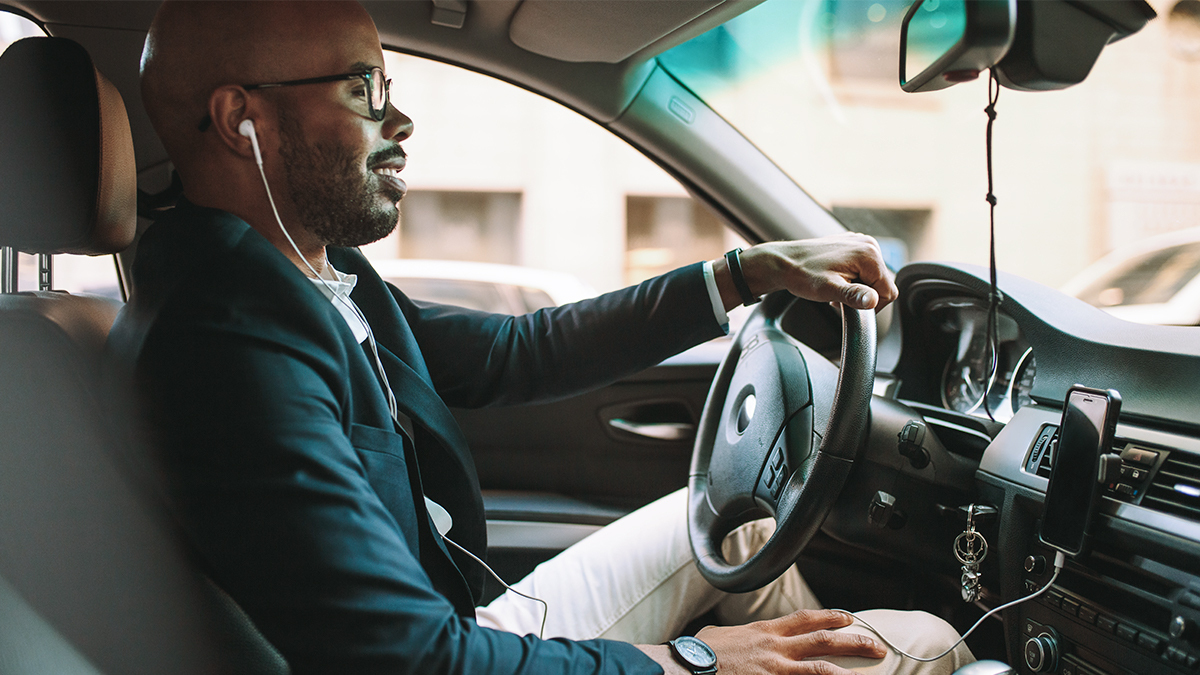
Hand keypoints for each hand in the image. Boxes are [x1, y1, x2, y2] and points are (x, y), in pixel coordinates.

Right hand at [642, 609, 886, 674]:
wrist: (690, 667)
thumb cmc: (701, 653)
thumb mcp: (723, 635)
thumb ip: (740, 635)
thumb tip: (738, 637)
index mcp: (765, 630)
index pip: (806, 619)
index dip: (831, 617)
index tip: (849, 619)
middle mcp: (776, 647)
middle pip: (823, 640)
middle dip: (854, 643)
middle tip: (877, 647)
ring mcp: (776, 669)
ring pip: (821, 668)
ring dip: (847, 671)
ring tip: (870, 673)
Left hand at [715, 234, 897, 311]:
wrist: (783, 262)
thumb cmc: (802, 275)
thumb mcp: (828, 290)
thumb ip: (854, 296)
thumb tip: (874, 301)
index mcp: (869, 254)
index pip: (888, 292)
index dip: (870, 305)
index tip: (849, 304)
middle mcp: (869, 244)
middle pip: (881, 284)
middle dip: (862, 295)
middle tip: (838, 295)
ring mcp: (861, 242)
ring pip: (872, 277)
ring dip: (857, 287)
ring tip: (835, 287)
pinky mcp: (853, 245)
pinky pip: (863, 268)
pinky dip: (852, 278)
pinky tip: (836, 279)